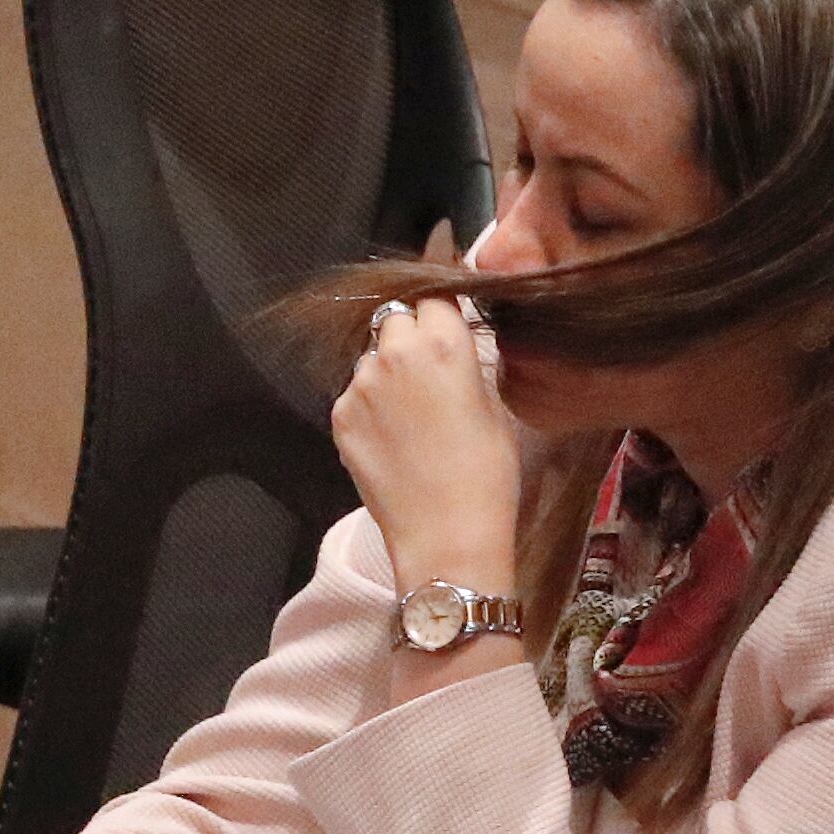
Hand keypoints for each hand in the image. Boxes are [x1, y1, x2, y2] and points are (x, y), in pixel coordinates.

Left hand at [333, 298, 521, 590]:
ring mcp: (361, 385)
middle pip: (396, 317)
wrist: (446, 537)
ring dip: (388, 370)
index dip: (443, 312)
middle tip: (430, 371)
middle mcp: (395, 353)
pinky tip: (392, 439)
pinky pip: (355, 393)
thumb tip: (451, 344)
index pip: (436, 297)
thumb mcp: (494, 406)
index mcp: (443, 343)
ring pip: (372, 356)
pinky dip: (371, 405)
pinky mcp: (339, 416)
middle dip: (411, 334)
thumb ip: (466, 363)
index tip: (447, 324)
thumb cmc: (487, 475)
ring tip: (411, 415)